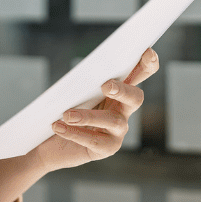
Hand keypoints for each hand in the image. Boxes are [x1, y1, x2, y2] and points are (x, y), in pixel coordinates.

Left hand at [34, 48, 158, 171]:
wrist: (52, 143)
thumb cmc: (66, 111)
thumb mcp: (74, 93)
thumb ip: (84, 82)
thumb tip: (83, 73)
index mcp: (119, 89)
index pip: (141, 73)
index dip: (148, 63)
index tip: (147, 53)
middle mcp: (124, 109)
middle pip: (136, 97)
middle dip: (124, 90)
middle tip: (106, 85)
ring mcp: (118, 131)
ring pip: (112, 121)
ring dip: (88, 116)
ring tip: (67, 115)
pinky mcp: (108, 148)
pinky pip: (95, 140)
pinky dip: (75, 133)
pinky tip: (58, 126)